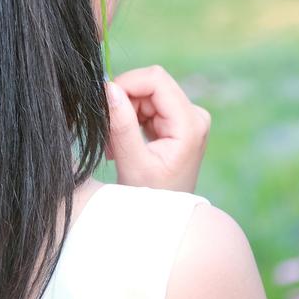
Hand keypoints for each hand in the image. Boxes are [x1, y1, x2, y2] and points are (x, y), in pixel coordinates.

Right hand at [104, 65, 210, 192]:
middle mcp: (194, 116)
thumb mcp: (133, 163)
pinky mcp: (178, 122)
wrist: (163, 218)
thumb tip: (110, 88)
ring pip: (146, 94)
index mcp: (190, 124)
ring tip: (113, 144)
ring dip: (124, 112)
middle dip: (124, 101)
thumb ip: (122, 124)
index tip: (104, 102)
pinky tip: (122, 143)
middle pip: (152, 85)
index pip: (156, 80)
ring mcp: (188, 118)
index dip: (127, 82)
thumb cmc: (151, 199)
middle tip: (107, 131)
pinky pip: (148, 105)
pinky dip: (130, 119)